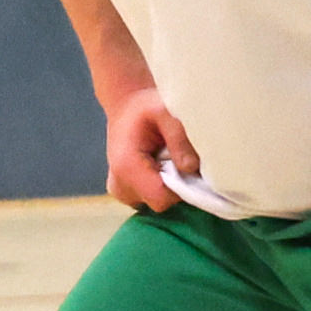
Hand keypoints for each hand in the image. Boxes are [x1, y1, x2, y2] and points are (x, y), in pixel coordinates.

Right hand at [104, 85, 195, 213]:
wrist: (127, 107)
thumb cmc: (146, 107)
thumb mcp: (166, 112)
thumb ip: (179, 139)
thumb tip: (191, 168)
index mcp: (126, 167)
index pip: (161, 198)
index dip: (180, 188)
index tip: (186, 165)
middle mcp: (119, 185)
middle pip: (161, 203)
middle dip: (175, 184)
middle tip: (175, 155)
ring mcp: (121, 192)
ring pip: (157, 202)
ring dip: (168, 184)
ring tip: (165, 158)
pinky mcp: (126, 194)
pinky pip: (151, 199)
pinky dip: (160, 185)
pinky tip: (159, 165)